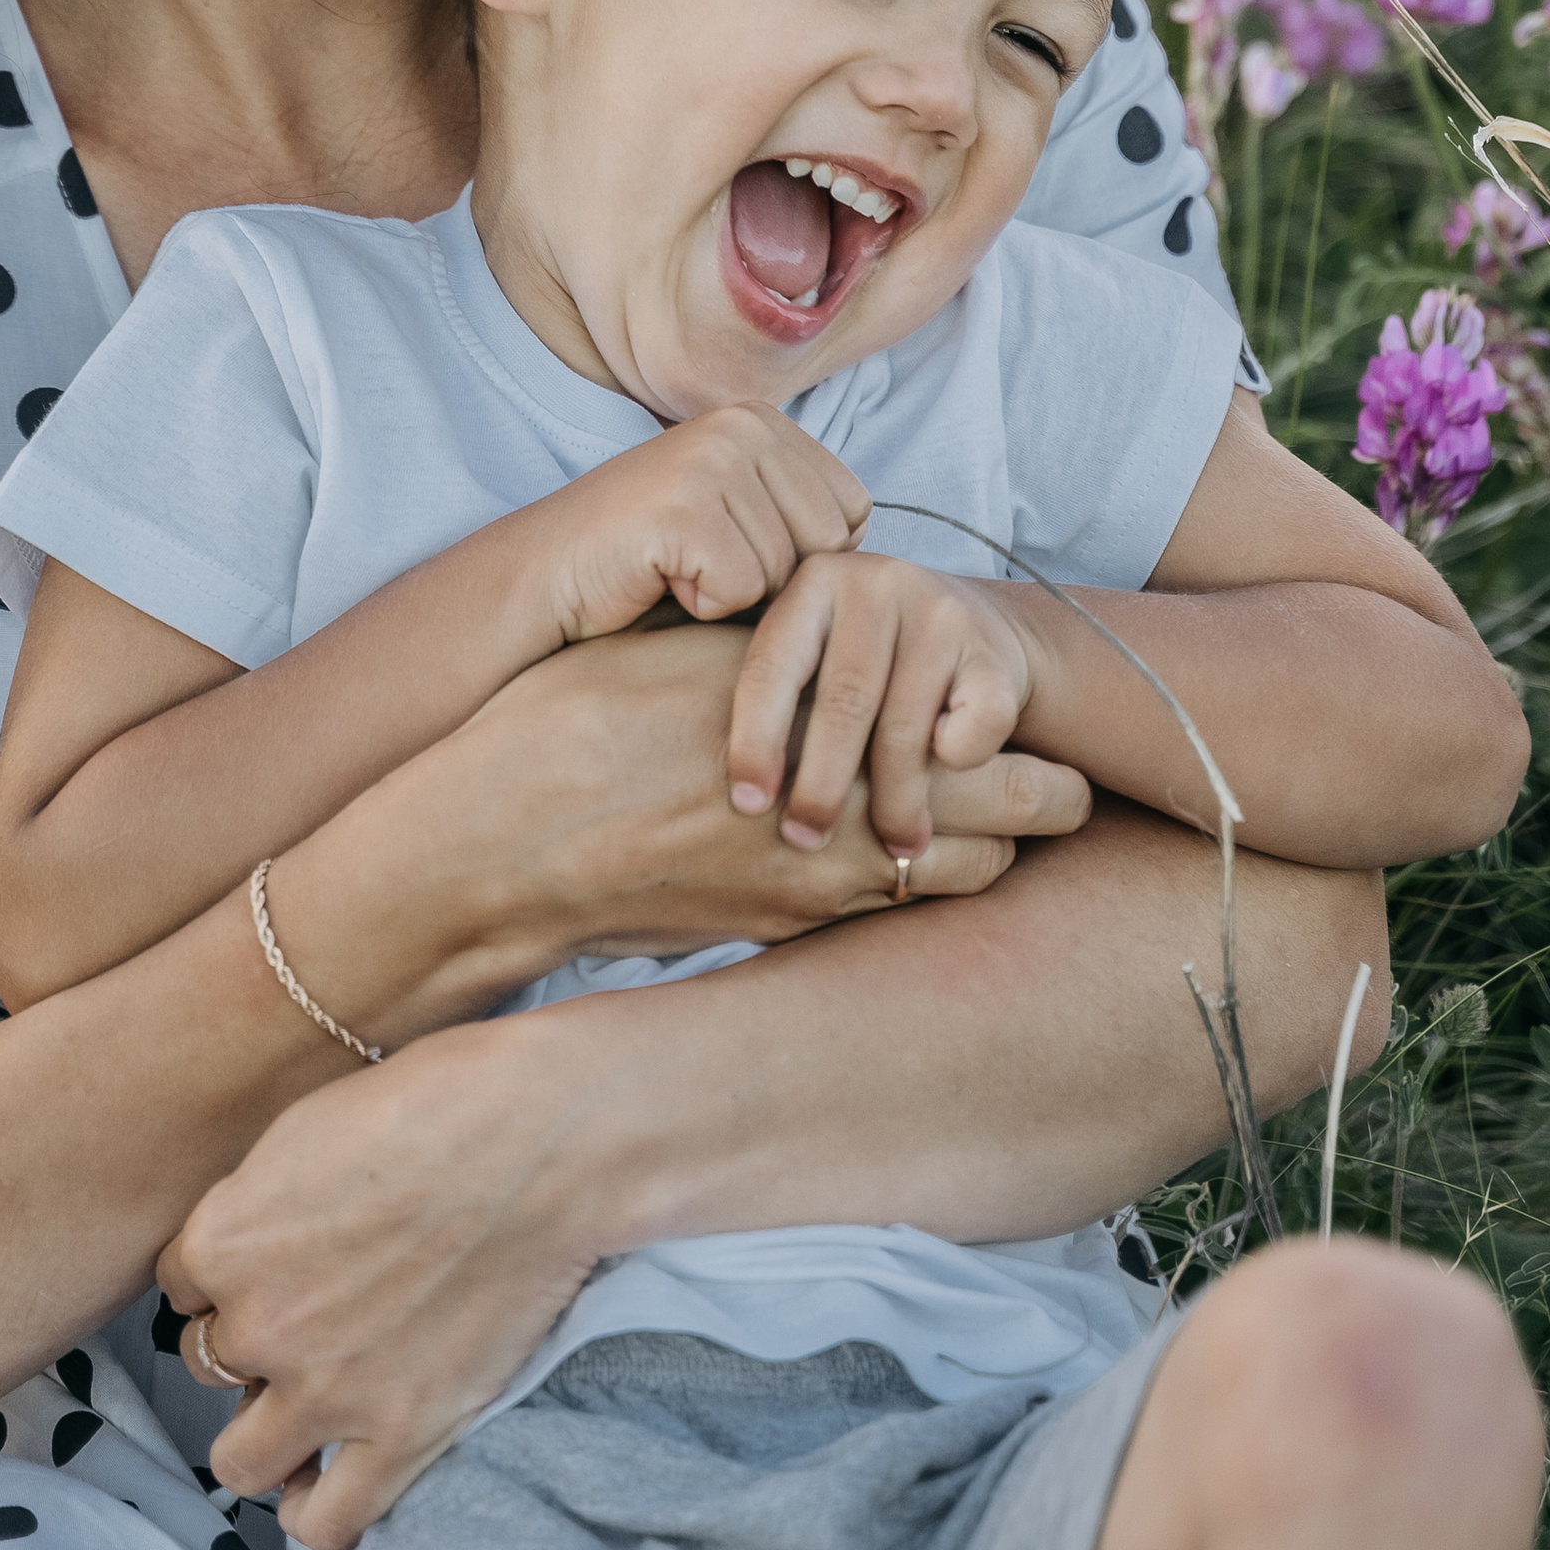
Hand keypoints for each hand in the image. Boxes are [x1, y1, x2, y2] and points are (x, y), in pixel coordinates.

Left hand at [160, 1016, 603, 1549]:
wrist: (543, 1141)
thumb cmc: (434, 1103)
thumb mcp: (306, 1128)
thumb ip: (257, 1204)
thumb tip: (251, 1242)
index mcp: (223, 1242)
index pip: (180, 1283)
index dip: (228, 1273)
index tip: (274, 1261)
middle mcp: (259, 1326)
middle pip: (206, 1363)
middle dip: (248, 1345)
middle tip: (303, 1321)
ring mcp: (328, 1392)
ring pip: (239, 1462)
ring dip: (263, 1435)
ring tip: (304, 1410)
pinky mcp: (402, 1434)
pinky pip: (324, 1521)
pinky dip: (315, 1510)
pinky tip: (329, 1478)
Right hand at [443, 620, 1085, 971]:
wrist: (504, 844)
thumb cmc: (580, 722)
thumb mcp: (691, 653)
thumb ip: (785, 651)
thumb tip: (843, 618)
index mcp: (840, 727)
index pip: (996, 744)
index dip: (1029, 737)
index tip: (1025, 715)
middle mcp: (851, 816)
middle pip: (1016, 822)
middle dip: (1040, 800)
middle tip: (1044, 779)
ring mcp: (823, 888)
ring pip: (965, 881)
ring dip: (976, 850)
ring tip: (957, 816)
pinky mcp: (782, 932)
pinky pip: (887, 916)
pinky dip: (905, 887)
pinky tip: (870, 852)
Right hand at [527, 406, 868, 648]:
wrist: (544, 577)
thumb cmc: (648, 564)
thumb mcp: (739, 518)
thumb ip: (801, 516)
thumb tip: (884, 566)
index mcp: (764, 421)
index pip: (853, 513)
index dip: (803, 557)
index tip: (735, 549)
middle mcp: (742, 425)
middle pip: (831, 542)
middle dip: (776, 579)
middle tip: (703, 564)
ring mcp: (711, 459)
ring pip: (787, 570)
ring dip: (734, 596)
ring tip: (677, 569)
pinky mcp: (684, 505)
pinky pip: (743, 589)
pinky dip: (702, 605)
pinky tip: (660, 580)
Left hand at [728, 557, 1050, 857]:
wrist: (973, 628)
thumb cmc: (861, 664)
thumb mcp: (810, 655)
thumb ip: (770, 695)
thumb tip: (702, 788)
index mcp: (811, 585)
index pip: (772, 668)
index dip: (754, 742)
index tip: (746, 806)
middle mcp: (874, 585)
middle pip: (843, 702)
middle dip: (822, 785)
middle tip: (806, 840)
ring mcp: (939, 612)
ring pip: (908, 726)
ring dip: (895, 801)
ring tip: (890, 849)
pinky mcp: (994, 649)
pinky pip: (974, 724)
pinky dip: (959, 763)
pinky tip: (943, 788)